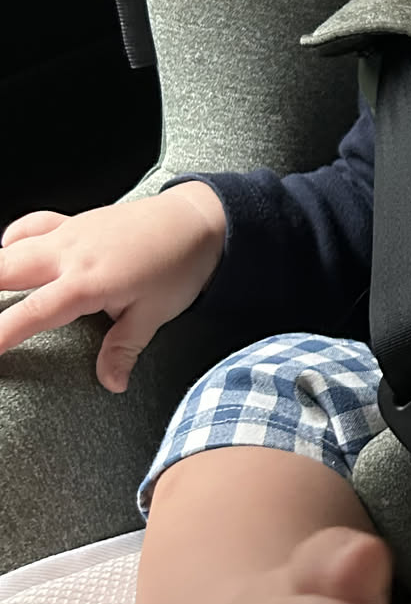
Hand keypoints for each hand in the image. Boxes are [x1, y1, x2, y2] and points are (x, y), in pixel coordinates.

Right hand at [0, 184, 226, 392]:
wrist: (197, 220)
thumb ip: (124, 349)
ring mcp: (67, 234)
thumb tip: (112, 383)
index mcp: (86, 283)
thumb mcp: (154, 314)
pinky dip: (13, 240)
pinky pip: (31, 226)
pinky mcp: (73, 222)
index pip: (30, 314)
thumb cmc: (178, 266)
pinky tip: (8, 252)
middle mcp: (68, 254)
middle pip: (4, 271)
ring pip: (10, 248)